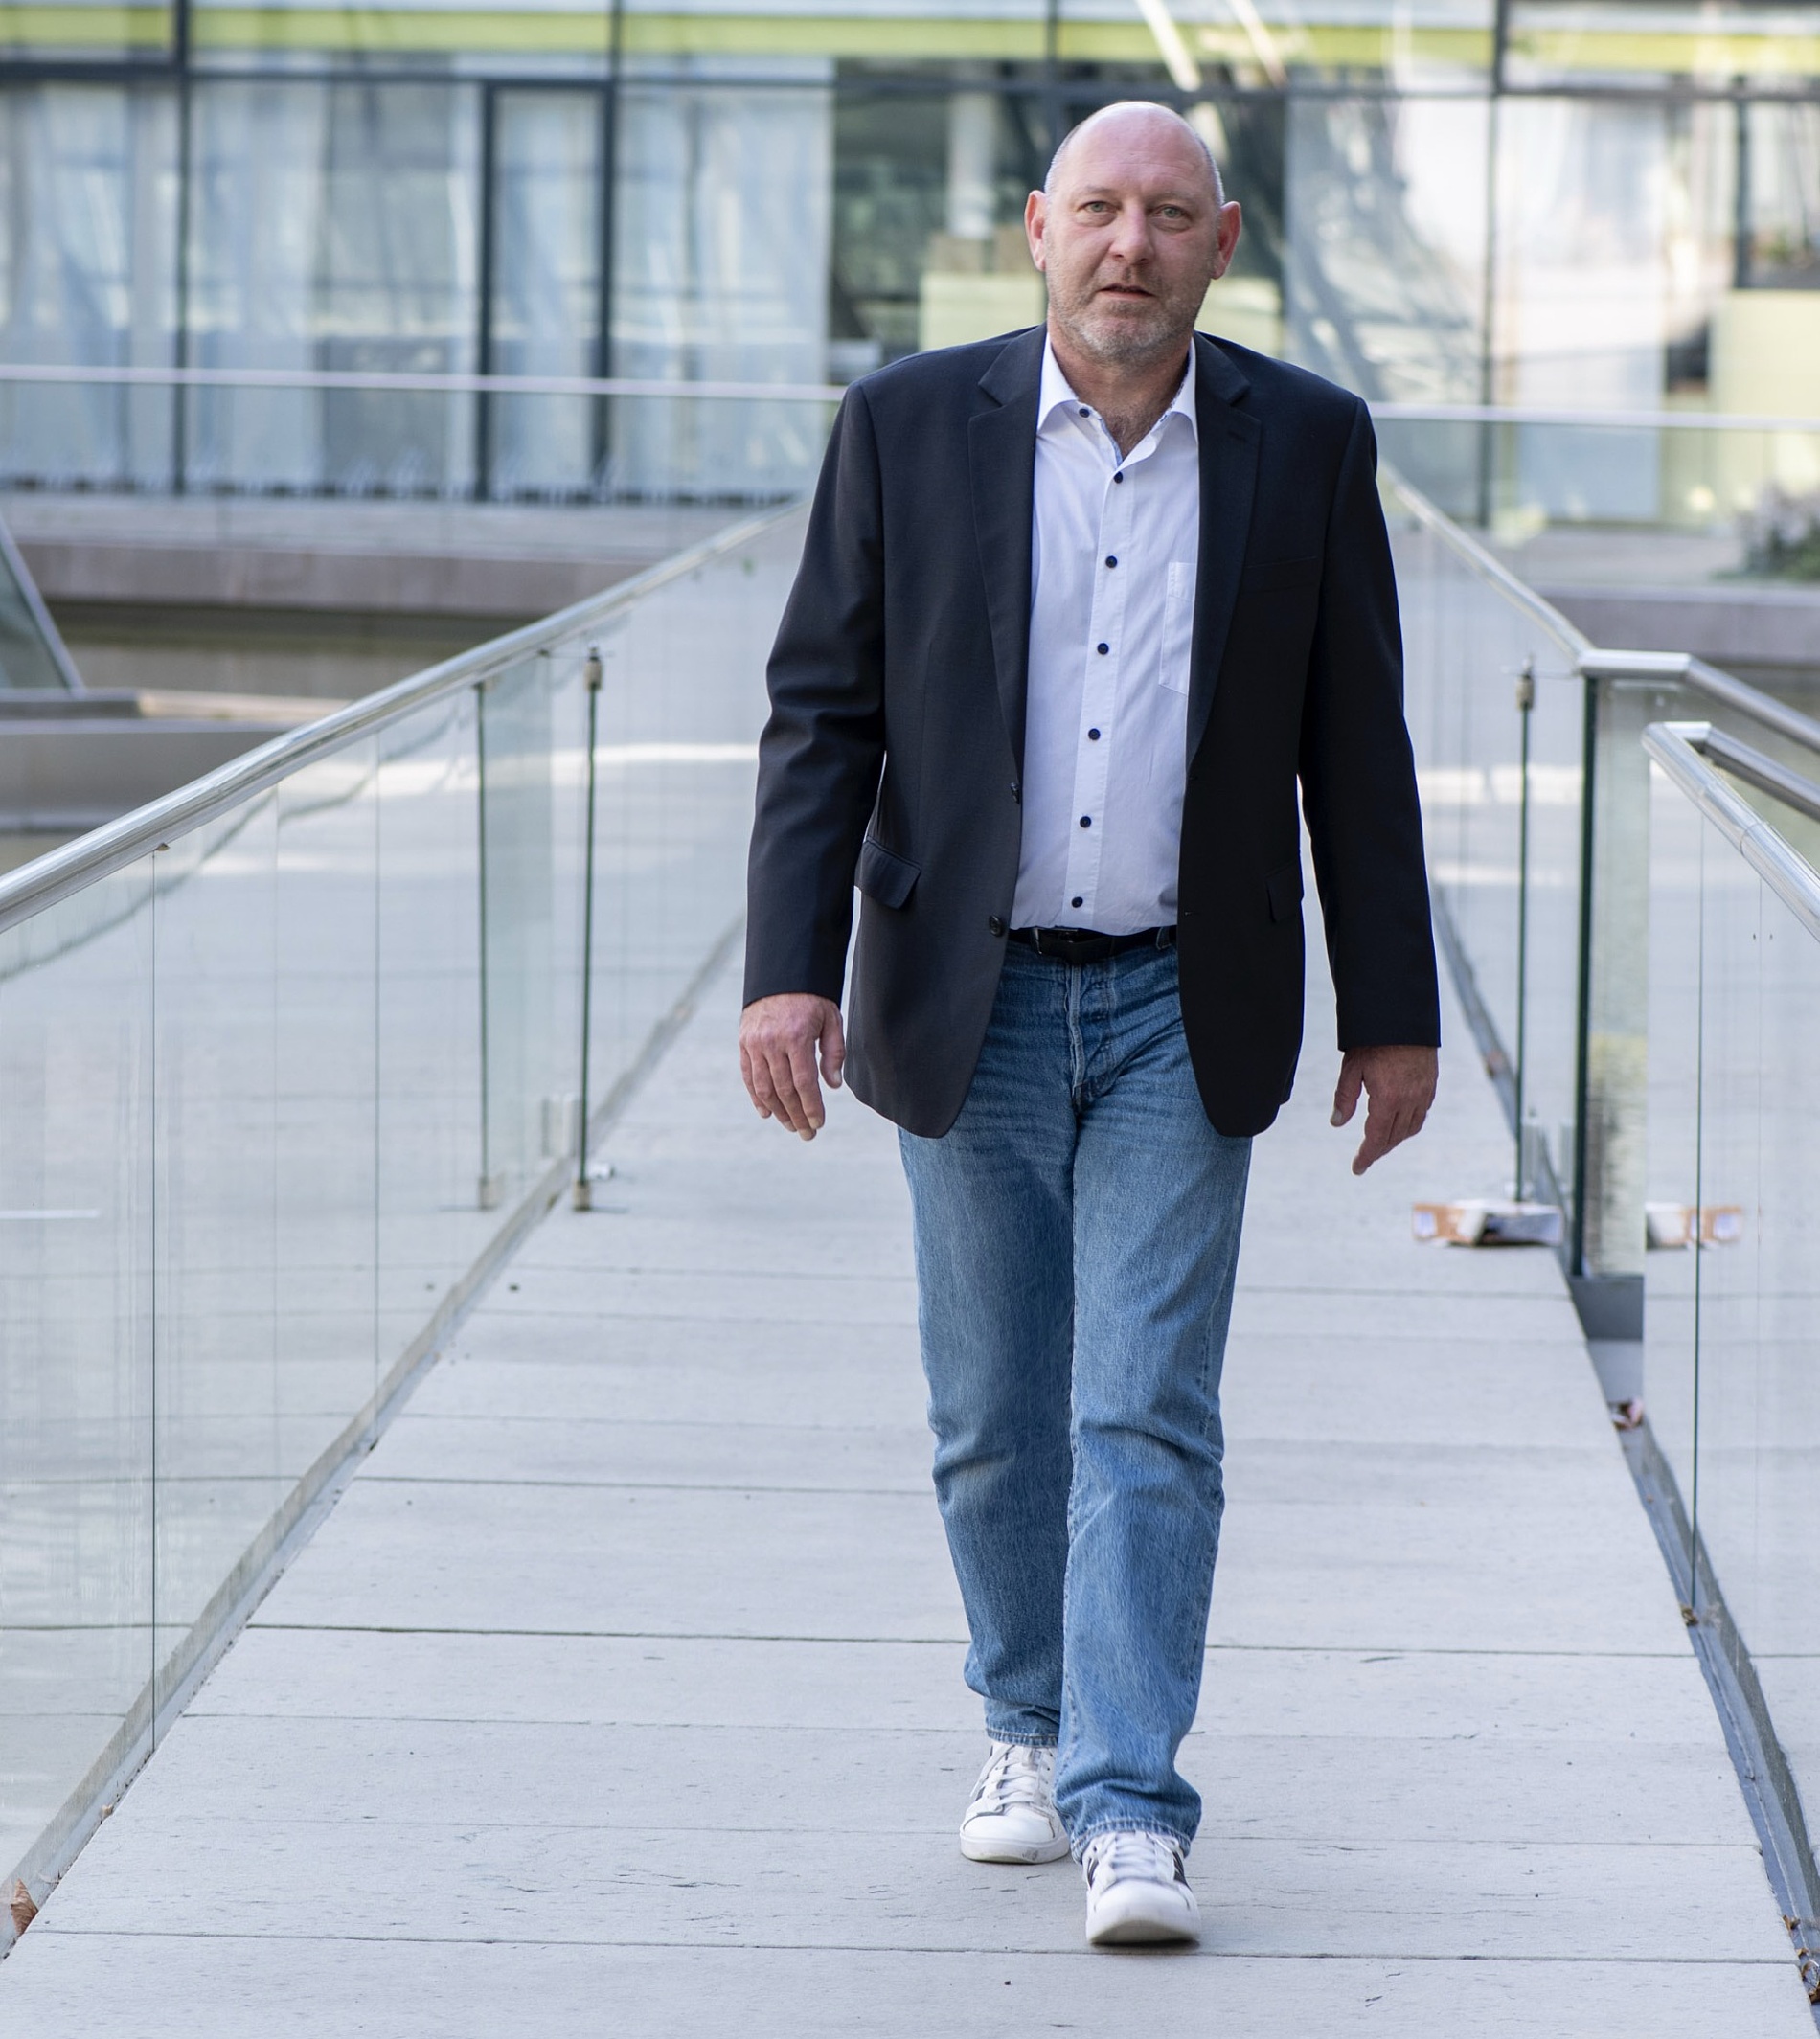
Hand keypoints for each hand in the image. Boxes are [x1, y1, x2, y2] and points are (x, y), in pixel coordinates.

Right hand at [739, 993, 844, 1139]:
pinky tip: (767, 1113)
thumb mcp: (831, 1019)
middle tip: (807, 1133)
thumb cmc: (812, 998)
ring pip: (764, 1087)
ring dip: (778, 1112)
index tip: (819, 1123)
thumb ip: (833, 1052)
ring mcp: (754, 1043)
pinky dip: (756, 1097)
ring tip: (790, 1126)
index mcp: (796, 1037)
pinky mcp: (744, 1042)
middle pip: (784, 1090)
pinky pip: (748, 1076)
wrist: (781, 973)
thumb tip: (833, 1086)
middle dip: (797, 1116)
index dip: (811, 1107)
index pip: (804, 1082)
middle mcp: (772, 1042)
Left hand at [1331, 1044, 1436, 1176]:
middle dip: (1379, 1150)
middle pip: (1394, 1137)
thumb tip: (1336, 1123)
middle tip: (1365, 1158)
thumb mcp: (1351, 1068)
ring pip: (1411, 1128)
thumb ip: (1344, 1098)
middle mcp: (1410, 1100)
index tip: (1357, 1168)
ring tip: (1380, 1144)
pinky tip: (1399, 1125)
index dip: (1366, 1156)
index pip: (1376, 1138)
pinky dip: (1409, 1125)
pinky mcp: (1431, 1084)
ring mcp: (1423, 1093)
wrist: (1402, 1014)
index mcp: (1387, 1098)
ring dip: (1395, 1140)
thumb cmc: (1372, 1040)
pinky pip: (1422, 1114)